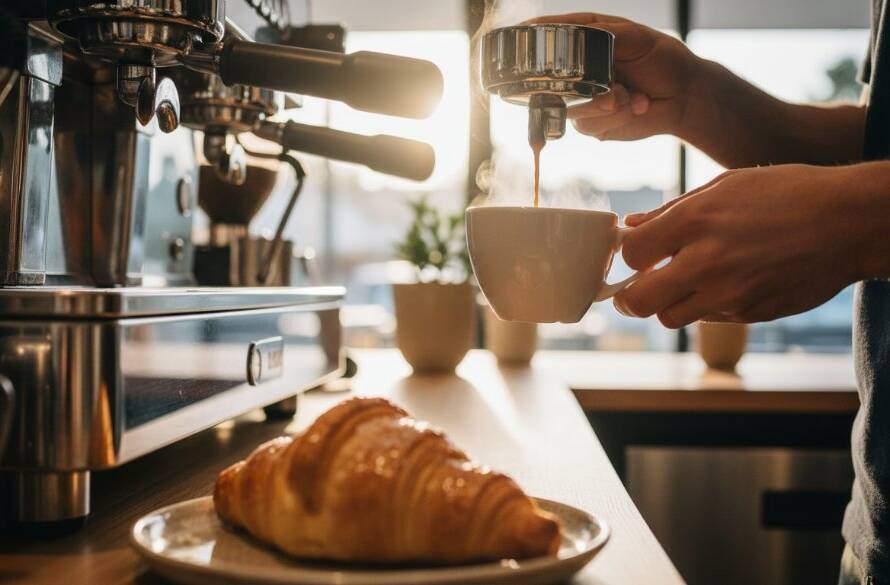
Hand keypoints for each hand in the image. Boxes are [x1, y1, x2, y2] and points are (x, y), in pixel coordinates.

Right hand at [525, 13, 704, 140]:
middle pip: (550, 78)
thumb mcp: (637, 38)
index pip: (549, 33)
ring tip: (633, 98)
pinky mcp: (592, 123)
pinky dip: (616, 118)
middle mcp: (579, 68)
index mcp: (587, 38)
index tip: (517, 35)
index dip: (531, 35)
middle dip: (582, 88)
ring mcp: (582, 97)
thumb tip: (578, 33)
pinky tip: (636, 107)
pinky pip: (588, 126)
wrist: (684, 98)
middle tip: (617, 90)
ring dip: (607, 107)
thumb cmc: (664, 60)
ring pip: (572, 109)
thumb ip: (605, 34)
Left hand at [613, 164, 880, 327]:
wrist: (849, 222)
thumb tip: (632, 226)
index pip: (632, 255)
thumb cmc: (787, 193)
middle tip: (637, 289)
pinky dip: (706, 306)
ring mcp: (730, 293)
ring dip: (669, 304)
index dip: (630, 255)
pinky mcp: (751, 313)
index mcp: (696, 221)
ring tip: (684, 284)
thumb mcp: (726, 185)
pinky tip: (725, 283)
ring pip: (671, 318)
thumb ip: (671, 210)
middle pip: (640, 301)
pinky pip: (709, 319)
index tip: (639, 253)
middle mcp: (708, 261)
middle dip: (631, 297)